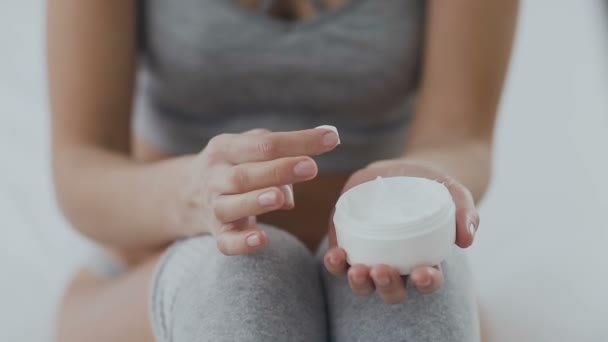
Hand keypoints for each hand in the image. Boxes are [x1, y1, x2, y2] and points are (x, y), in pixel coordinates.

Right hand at [176, 127, 339, 254]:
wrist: (185, 193)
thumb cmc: (233, 165)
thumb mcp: (247, 148)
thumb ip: (280, 150)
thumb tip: (314, 156)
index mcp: (225, 148)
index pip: (264, 144)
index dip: (298, 141)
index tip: (331, 138)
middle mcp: (215, 176)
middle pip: (245, 175)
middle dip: (278, 170)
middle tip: (310, 168)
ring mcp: (213, 206)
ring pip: (231, 206)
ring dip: (256, 201)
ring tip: (281, 198)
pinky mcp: (216, 233)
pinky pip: (226, 242)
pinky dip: (242, 243)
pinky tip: (262, 239)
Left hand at [323, 159, 478, 303]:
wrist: (400, 170)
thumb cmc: (432, 188)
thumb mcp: (454, 194)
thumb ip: (465, 213)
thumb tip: (467, 239)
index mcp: (424, 261)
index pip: (427, 281)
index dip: (426, 283)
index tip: (423, 273)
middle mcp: (396, 266)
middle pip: (392, 289)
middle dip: (387, 286)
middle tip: (382, 271)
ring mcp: (370, 257)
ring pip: (363, 282)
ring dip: (358, 281)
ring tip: (357, 270)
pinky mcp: (348, 244)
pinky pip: (339, 262)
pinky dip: (336, 263)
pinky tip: (335, 255)